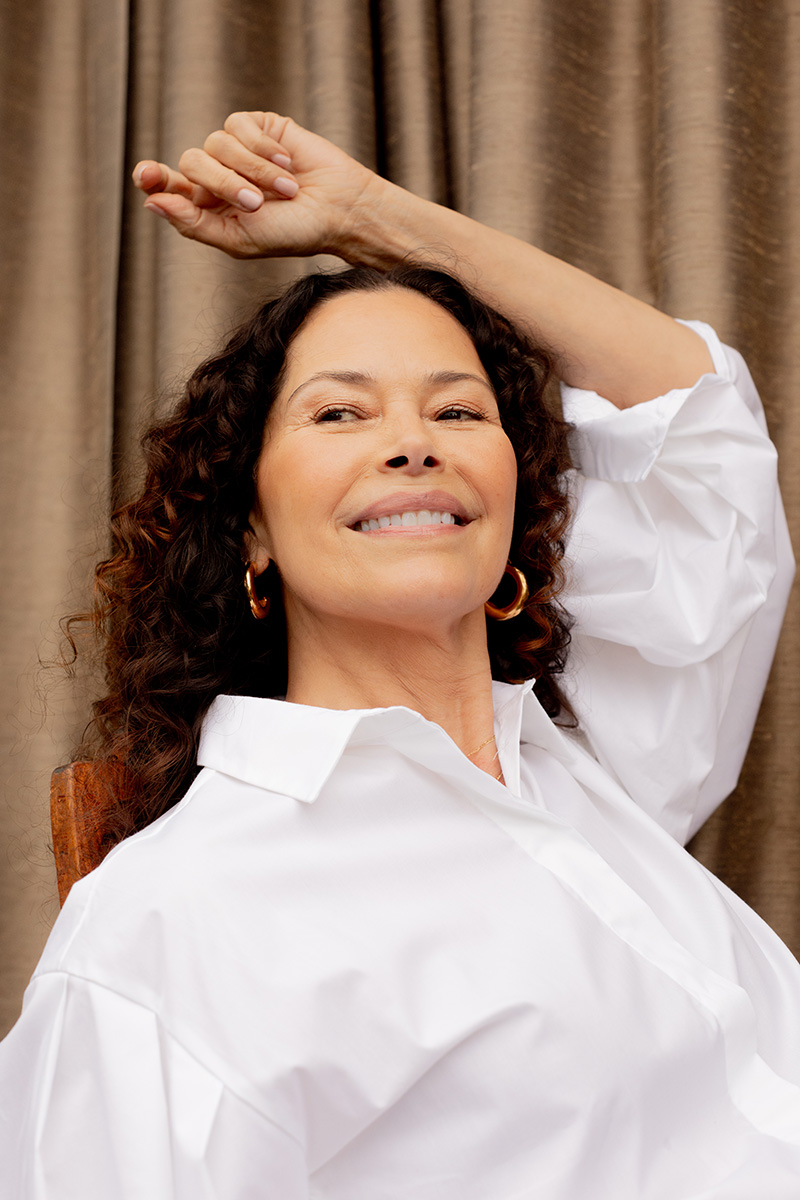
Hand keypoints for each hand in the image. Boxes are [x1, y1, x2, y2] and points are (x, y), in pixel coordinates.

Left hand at [133, 112, 381, 259]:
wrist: (337, 210)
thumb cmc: (292, 233)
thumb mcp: (239, 239)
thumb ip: (194, 223)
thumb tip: (151, 202)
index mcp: (209, 207)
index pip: (168, 187)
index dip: (154, 178)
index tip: (145, 175)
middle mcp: (219, 176)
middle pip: (191, 162)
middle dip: (221, 183)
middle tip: (255, 203)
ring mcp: (238, 150)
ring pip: (215, 143)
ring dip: (251, 170)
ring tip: (283, 190)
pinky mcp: (259, 128)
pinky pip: (239, 126)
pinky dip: (262, 148)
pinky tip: (287, 164)